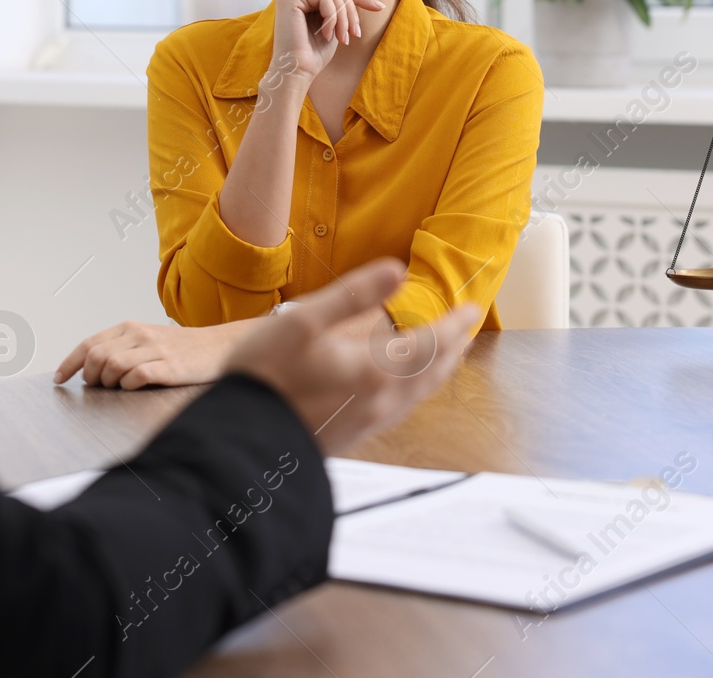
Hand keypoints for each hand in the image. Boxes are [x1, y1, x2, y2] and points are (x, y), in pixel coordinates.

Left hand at [54, 317, 261, 389]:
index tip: (59, 379)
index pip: (89, 344)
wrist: (219, 346)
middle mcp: (139, 335)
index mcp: (129, 328)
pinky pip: (137, 377)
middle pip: (97, 358)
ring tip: (118, 388)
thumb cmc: (181, 347)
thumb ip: (121, 348)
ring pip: (113, 367)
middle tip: (99, 387)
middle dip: (90, 377)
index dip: (70, 363)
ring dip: (108, 383)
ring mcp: (154, 350)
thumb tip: (90, 368)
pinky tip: (135, 388)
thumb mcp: (147, 339)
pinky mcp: (169, 367)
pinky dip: (129, 386)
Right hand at [225, 259, 476, 454]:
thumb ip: (352, 295)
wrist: (240, 441)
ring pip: (418, 394)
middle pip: (431, 371)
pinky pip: (400, 409)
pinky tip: (403, 387)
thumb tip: (397, 270)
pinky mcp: (353, 435)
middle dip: (452, 348)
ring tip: (447, 356)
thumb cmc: (264, 375)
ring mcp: (368, 422)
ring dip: (438, 371)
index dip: (453, 324)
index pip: (431, 343)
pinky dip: (416, 390)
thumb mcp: (303, 322)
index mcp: (375, 369)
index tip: (472, 309)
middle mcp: (381, 400)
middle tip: (466, 330)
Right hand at [271, 0, 386, 80]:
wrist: (297, 72)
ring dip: (343, 18)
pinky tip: (326, 35)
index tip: (380, 7)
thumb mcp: (335, 25)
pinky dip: (332, 18)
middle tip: (354, 35)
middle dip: (350, 12)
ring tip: (342, 39)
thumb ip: (343, 6)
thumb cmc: (313, 54)